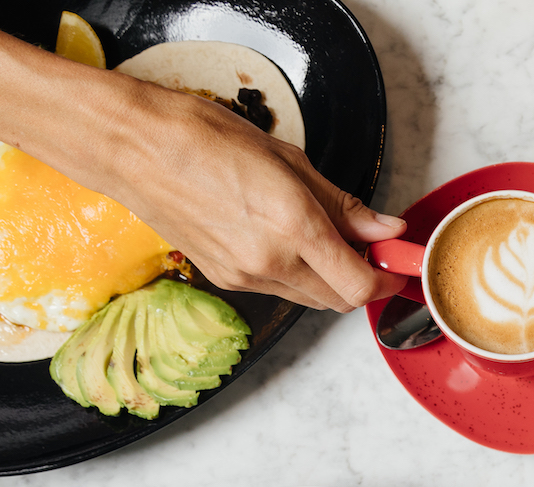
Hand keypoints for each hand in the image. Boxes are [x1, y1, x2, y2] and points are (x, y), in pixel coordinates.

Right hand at [97, 85, 407, 311]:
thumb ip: (344, 204)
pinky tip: (288, 241)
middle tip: (369, 248)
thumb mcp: (290, 160)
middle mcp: (270, 261)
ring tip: (326, 238)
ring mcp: (244, 276)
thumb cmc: (205, 138)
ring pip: (310, 298)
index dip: (386, 280)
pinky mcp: (224, 280)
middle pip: (339, 300)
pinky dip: (297, 274)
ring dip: (330, 279)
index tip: (397, 266)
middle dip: (362, 280)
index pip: (359, 284)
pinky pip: (278, 288)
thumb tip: (385, 228)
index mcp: (293, 226)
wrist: (136, 148)